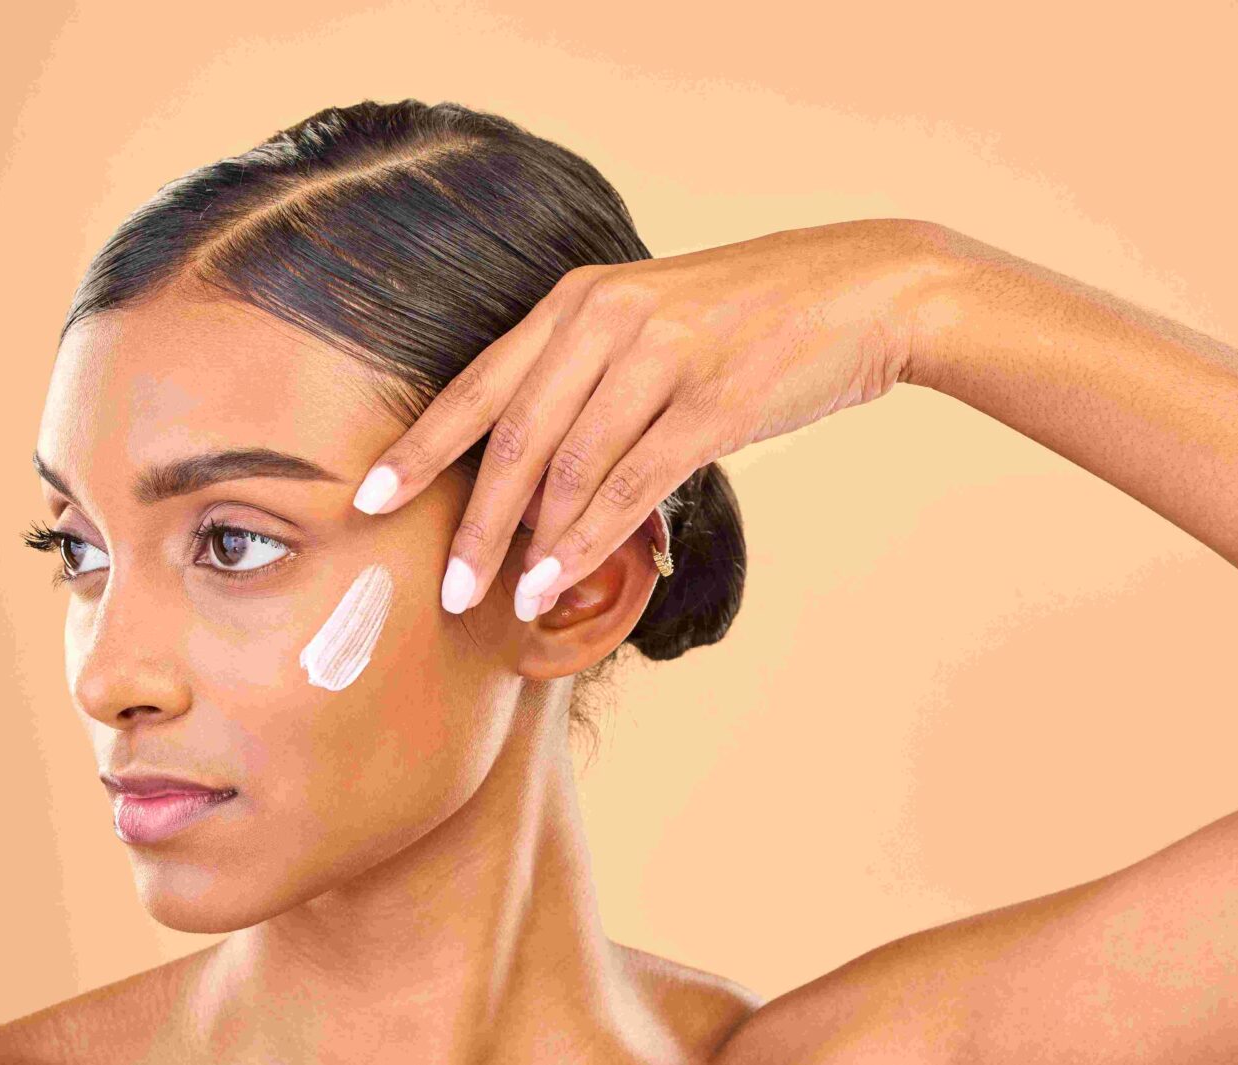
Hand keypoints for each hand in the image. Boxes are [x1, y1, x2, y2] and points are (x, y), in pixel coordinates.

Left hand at [348, 218, 961, 620]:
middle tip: (444, 589)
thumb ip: (593, 376)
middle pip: (511, 438)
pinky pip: (630, 485)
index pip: (479, 384)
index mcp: (580, 300)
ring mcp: (658, 359)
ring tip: (504, 601)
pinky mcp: (711, 403)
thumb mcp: (657, 322)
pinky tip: (560, 579)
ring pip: (567, 470)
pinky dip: (586, 541)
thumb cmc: (758, 319)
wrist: (867, 291)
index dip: (420, 449)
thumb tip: (541, 469)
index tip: (370, 501)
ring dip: (530, 546)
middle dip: (470, 522)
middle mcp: (606, 321)